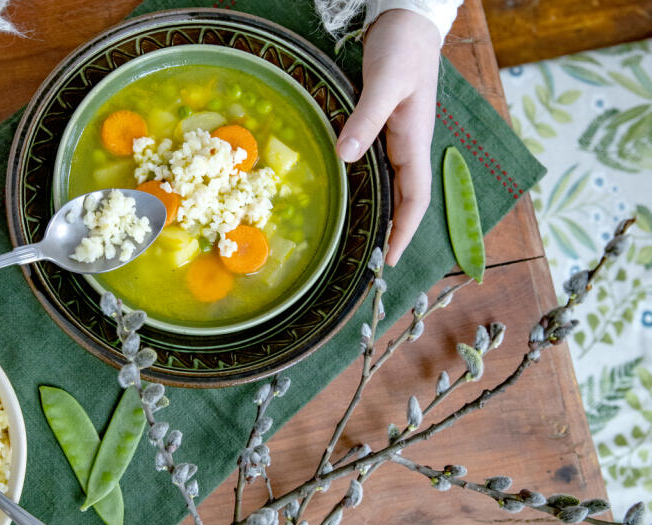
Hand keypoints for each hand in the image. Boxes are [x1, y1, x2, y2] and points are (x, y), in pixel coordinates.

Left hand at [336, 9, 441, 265]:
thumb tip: (347, 156)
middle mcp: (409, 146)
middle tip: (368, 262)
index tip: (388, 260)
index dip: (404, 232)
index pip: (415, 199)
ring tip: (360, 241)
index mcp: (414, 141)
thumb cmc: (402, 50)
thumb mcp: (384, 83)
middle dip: (392, 232)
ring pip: (392, 186)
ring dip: (381, 214)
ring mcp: (398, 138)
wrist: (408, 22)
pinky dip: (370, 188)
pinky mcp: (386, 128)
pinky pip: (380, 168)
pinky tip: (353, 197)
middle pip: (405, 200)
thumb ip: (366, 118)